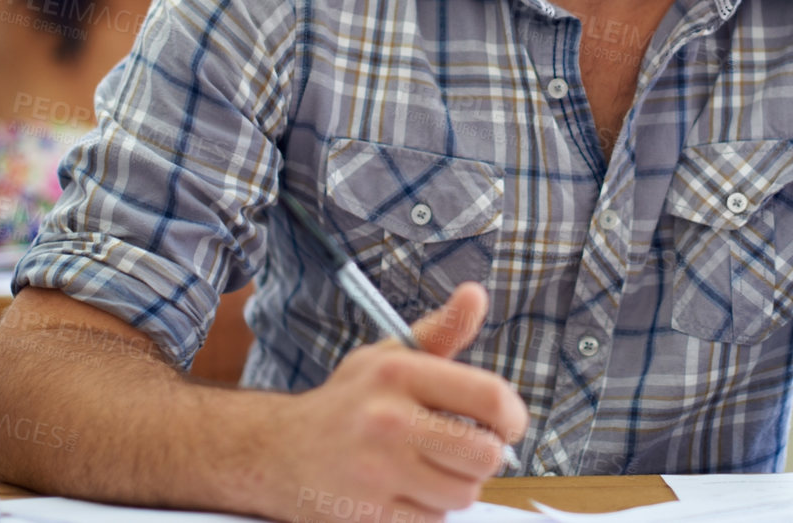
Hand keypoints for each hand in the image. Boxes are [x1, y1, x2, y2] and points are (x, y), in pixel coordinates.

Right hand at [267, 283, 527, 522]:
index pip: (489, 397)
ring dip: (455, 486)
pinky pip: (433, 521)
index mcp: (398, 373)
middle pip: (485, 454)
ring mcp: (375, 471)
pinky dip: (427, 512)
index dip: (514, 417)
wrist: (278, 450)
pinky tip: (404, 491)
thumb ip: (441, 331)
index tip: (508, 425)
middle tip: (464, 449)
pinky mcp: (367, 514)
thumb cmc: (348, 401)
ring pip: (463, 493)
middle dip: (484, 456)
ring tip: (428, 468)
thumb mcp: (389, 356)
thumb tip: (477, 293)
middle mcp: (387, 419)